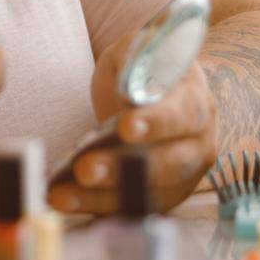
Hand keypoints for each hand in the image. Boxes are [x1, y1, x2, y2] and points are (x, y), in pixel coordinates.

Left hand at [48, 30, 216, 214]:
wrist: (155, 92)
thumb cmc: (145, 69)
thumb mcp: (137, 49)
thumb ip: (133, 60)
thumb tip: (128, 89)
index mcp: (196, 101)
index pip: (181, 115)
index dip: (156, 123)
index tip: (126, 128)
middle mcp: (197, 143)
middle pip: (168, 164)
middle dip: (124, 169)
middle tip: (84, 170)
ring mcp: (183, 176)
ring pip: (149, 194)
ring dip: (104, 197)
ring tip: (62, 195)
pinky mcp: (162, 196)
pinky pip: (133, 208)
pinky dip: (99, 209)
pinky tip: (67, 203)